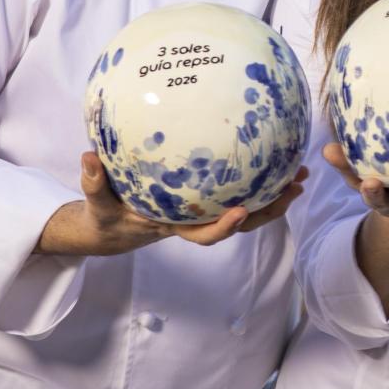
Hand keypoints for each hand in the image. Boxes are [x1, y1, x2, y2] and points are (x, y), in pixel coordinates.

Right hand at [34, 151, 306, 256]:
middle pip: (241, 224)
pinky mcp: (209, 199)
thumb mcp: (96, 200)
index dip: (224, 227)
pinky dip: (262, 181)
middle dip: (270, 210)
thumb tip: (88, 154)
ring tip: (300, 173)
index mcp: (172, 226)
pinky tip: (278, 158)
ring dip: (276, 195)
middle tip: (294, 186)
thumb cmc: (106, 213)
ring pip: (249, 210)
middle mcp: (195, 222)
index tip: (242, 212)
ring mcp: (205, 212)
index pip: (202, 234)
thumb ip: (92, 180)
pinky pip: (241, 192)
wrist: (113, 226)